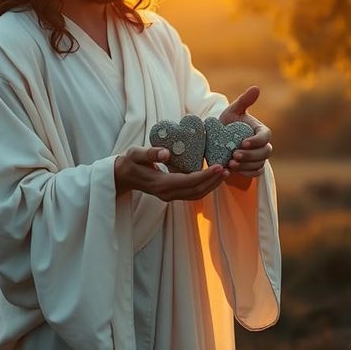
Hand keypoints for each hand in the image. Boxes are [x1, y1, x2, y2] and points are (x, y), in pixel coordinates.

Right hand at [113, 145, 227, 200]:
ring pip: (195, 195)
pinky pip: (192, 194)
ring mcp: (169, 196)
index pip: (188, 182)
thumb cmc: (130, 162)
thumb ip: (149, 153)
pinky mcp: (172, 195)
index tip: (219, 166)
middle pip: (195, 191)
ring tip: (224, 173)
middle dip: (213, 181)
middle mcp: (166, 194)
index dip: (205, 175)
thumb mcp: (136, 154)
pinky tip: (212, 177)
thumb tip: (165, 153)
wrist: (123, 176)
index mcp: (160, 184)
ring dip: (211, 185)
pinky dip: (205, 186)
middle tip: (227, 168)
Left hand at [219, 86, 272, 189]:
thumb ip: (244, 101)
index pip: (265, 136)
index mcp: (261, 130)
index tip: (242, 143)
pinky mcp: (253, 168)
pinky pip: (256, 173)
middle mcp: (263, 144)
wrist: (217, 141)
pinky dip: (246, 173)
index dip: (256, 141)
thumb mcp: (232, 111)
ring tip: (230, 164)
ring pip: (260, 164)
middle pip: (265, 152)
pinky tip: (233, 171)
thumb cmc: (226, 123)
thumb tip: (256, 88)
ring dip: (246, 166)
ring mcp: (259, 157)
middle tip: (234, 156)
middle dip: (250, 155)